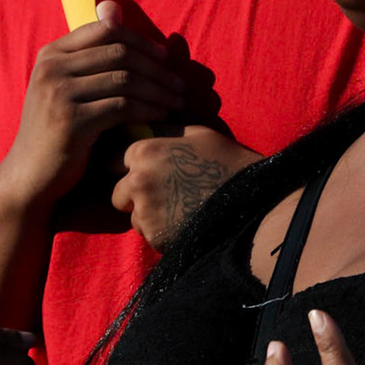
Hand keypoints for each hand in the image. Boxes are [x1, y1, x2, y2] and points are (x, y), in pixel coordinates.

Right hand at [0, 0, 186, 208]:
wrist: (30, 176)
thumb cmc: (56, 130)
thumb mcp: (66, 85)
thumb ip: (90, 52)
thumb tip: (113, 5)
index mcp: (51, 54)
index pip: (105, 30)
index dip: (140, 41)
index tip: (164, 57)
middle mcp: (52, 68)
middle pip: (119, 53)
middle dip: (157, 68)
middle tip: (180, 84)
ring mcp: (59, 93)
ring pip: (125, 79)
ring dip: (159, 90)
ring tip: (178, 101)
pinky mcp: (71, 121)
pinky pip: (122, 106)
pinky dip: (148, 109)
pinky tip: (162, 116)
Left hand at [112, 125, 260, 249]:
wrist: (248, 200)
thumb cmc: (226, 162)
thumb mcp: (197, 134)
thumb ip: (164, 132)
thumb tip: (146, 129)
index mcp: (144, 151)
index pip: (115, 159)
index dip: (131, 166)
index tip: (145, 171)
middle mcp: (137, 181)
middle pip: (118, 192)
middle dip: (133, 194)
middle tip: (162, 194)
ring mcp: (145, 211)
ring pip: (133, 215)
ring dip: (147, 215)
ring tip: (178, 209)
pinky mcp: (155, 236)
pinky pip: (148, 234)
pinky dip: (161, 231)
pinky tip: (183, 222)